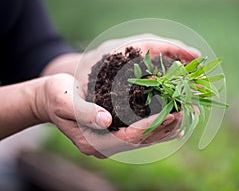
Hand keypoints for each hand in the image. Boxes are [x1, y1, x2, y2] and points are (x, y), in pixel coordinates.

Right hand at [34, 73, 181, 157]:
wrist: (50, 99)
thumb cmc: (55, 96)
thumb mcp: (65, 100)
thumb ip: (84, 112)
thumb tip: (106, 120)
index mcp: (92, 141)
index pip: (128, 137)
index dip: (149, 126)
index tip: (169, 114)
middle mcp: (104, 146)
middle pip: (140, 141)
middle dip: (163, 127)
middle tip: (183, 113)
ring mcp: (110, 142)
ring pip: (142, 139)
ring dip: (163, 129)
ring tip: (183, 116)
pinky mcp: (114, 134)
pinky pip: (139, 134)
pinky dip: (156, 129)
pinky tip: (170, 124)